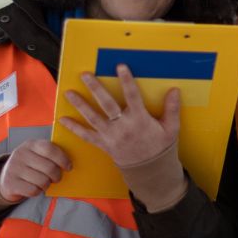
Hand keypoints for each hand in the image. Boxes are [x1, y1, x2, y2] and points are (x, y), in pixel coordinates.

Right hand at [0, 139, 71, 202]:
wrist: (6, 177)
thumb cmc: (29, 165)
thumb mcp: (37, 154)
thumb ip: (51, 155)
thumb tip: (70, 164)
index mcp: (30, 144)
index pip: (50, 149)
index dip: (63, 159)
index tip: (68, 167)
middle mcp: (21, 154)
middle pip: (49, 168)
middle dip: (57, 176)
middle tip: (56, 178)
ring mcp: (14, 168)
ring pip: (42, 181)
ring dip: (47, 185)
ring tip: (44, 183)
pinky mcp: (10, 183)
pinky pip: (33, 190)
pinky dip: (37, 191)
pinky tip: (35, 188)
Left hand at [58, 64, 180, 166]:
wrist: (150, 171)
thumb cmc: (160, 147)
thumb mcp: (171, 128)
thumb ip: (172, 108)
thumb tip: (175, 90)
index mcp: (140, 120)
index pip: (132, 96)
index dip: (126, 81)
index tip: (120, 66)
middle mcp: (123, 127)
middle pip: (107, 105)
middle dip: (95, 89)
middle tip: (85, 75)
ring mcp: (111, 136)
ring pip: (93, 118)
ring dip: (80, 105)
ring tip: (69, 93)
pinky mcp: (104, 144)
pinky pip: (86, 136)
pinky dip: (74, 128)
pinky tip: (63, 119)